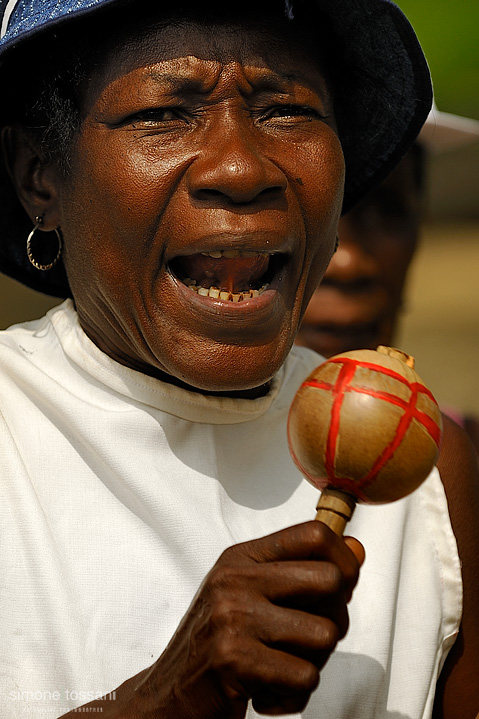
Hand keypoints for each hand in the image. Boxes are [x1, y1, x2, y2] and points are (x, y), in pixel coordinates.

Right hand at [60, 521, 362, 718]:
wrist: (167, 696)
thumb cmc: (219, 643)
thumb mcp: (254, 595)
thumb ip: (304, 572)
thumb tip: (358, 549)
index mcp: (242, 557)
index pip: (315, 534)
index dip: (344, 560)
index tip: (341, 587)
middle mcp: (235, 578)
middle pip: (330, 580)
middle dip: (335, 616)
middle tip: (310, 637)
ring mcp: (232, 617)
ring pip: (325, 634)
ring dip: (314, 663)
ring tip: (281, 667)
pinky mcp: (233, 660)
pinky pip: (306, 677)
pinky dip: (294, 696)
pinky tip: (265, 692)